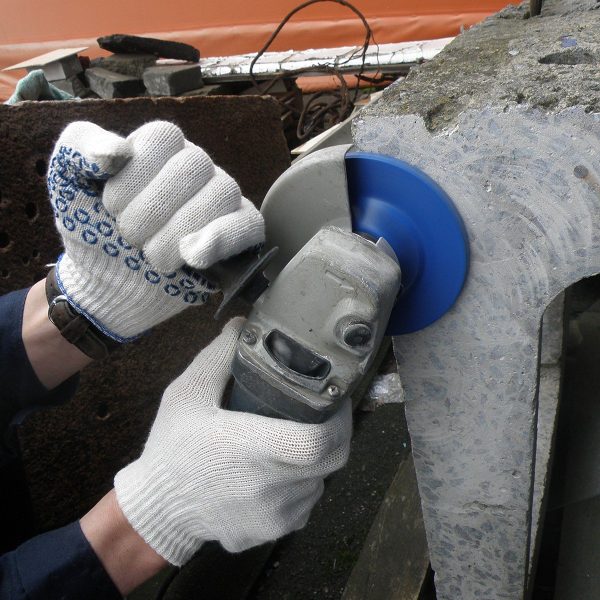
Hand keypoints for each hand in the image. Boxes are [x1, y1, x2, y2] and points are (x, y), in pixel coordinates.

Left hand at [47, 121, 263, 341]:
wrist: (108, 283)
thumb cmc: (93, 229)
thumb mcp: (69, 181)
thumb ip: (80, 146)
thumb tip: (117, 151)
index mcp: (161, 150)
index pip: (164, 137)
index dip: (135, 175)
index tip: (111, 207)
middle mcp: (196, 170)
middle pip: (194, 165)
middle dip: (153, 209)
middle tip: (129, 237)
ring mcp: (221, 202)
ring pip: (222, 193)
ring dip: (178, 230)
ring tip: (153, 257)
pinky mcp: (238, 237)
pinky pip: (249, 225)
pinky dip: (222, 239)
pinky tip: (193, 255)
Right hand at [114, 318, 351, 565]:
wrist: (156, 507)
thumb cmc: (172, 446)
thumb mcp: (187, 393)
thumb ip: (219, 356)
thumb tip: (243, 325)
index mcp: (250, 449)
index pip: (318, 441)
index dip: (338, 419)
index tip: (334, 399)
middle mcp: (268, 488)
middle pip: (331, 460)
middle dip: (335, 433)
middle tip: (321, 413)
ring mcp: (272, 516)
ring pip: (319, 482)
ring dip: (315, 460)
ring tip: (292, 439)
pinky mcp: (270, 532)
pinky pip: (304, 504)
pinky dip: (301, 485)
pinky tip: (278, 471)